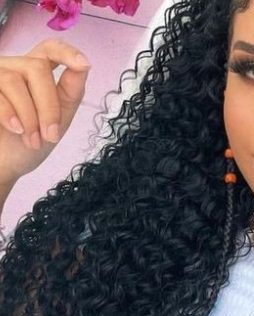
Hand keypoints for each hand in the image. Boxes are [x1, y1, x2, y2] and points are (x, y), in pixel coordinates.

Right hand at [0, 37, 91, 184]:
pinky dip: (10, 115)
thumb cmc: (29, 144)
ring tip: (32, 140)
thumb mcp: (59, 119)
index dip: (66, 51)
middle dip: (48, 106)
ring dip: (30, 116)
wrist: (4, 165)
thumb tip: (84, 66)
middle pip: (36, 68)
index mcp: (35, 73)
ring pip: (14, 81)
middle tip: (51, 136)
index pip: (50, 49)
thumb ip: (70, 92)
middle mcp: (13, 68)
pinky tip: (16, 130)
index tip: (83, 64)